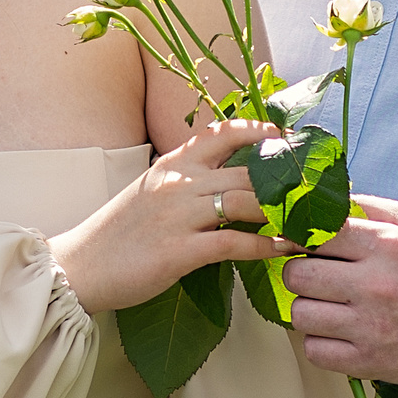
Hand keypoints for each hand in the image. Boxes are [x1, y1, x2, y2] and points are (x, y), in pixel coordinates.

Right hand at [48, 120, 288, 314]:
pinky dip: (266, 246)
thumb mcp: (152, 192)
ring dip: (284, 213)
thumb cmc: (119, 234)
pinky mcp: (180, 251)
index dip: (260, 131)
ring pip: (247, 202)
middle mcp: (179, 182)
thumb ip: (188, 181)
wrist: (80, 266)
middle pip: (248, 169)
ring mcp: (179, 215)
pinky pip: (235, 243)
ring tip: (311, 221)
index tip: (287, 137)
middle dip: (288, 179)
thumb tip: (231, 180)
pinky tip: (285, 249)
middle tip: (317, 188)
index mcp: (172, 164)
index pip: (223, 132)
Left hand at [282, 195, 397, 383]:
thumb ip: (365, 206)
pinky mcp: (369, 362)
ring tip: (328, 305)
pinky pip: (314, 351)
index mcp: (386, 247)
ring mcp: (371, 328)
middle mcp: (376, 286)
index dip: (299, 237)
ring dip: (308, 309)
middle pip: (296, 276)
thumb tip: (318, 200)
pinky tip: (337, 332)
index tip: (299, 242)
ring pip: (300, 315)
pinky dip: (320, 342)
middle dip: (299, 273)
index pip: (315, 234)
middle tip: (314, 276)